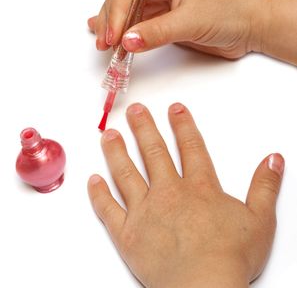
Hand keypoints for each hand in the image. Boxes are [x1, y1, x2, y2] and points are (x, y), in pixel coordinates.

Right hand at [88, 0, 269, 58]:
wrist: (252, 25)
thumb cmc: (232, 11)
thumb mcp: (192, 20)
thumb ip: (157, 31)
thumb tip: (126, 41)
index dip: (115, 11)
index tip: (112, 37)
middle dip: (110, 19)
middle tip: (106, 44)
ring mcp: (161, 1)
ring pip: (126, 10)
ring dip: (115, 27)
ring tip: (107, 46)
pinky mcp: (164, 18)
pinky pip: (137, 21)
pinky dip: (123, 30)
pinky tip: (111, 35)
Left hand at [88, 103, 283, 287]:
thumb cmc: (231, 256)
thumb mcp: (260, 220)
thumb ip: (265, 186)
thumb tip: (274, 160)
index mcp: (198, 188)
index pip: (191, 147)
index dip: (183, 125)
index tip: (174, 109)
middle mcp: (169, 193)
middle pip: (154, 153)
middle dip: (144, 128)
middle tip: (135, 110)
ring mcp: (145, 211)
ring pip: (126, 173)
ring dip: (116, 151)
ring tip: (108, 134)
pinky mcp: (128, 234)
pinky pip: (109, 210)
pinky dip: (99, 194)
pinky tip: (93, 179)